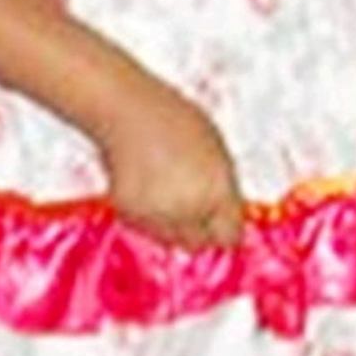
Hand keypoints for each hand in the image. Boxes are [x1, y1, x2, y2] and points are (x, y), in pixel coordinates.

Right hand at [95, 78, 247, 251]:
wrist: (126, 110)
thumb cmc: (173, 119)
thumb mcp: (217, 150)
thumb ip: (222, 188)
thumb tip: (223, 211)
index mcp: (217, 193)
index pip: (229, 237)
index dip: (224, 229)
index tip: (219, 224)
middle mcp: (190, 209)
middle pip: (199, 244)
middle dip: (197, 230)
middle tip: (190, 209)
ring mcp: (157, 214)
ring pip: (170, 241)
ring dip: (170, 226)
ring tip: (165, 195)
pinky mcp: (128, 213)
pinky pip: (144, 228)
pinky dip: (145, 216)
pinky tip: (145, 190)